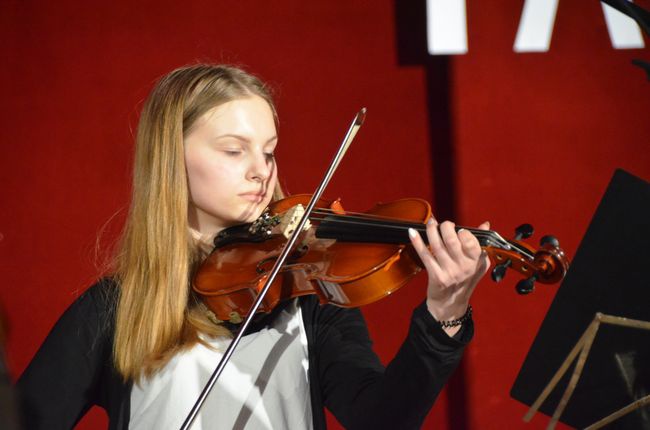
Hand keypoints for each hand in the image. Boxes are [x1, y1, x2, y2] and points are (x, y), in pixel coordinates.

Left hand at [408, 217, 489, 335]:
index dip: (463, 232)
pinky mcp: (436, 276)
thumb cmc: (464, 281)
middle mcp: (464, 267)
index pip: (471, 242)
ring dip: (431, 231)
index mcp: (476, 262)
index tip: (458, 229)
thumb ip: (480, 243)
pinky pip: (425, 255)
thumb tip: (485, 225)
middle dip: (445, 227)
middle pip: (452, 241)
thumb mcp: (478, 264)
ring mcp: (449, 272)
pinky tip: (413, 233)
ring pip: (437, 246)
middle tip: (442, 224)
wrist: (451, 304)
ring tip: (430, 223)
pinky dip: (417, 242)